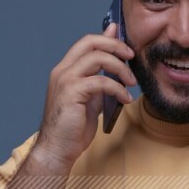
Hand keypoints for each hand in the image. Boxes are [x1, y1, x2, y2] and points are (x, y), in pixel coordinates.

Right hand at [33, 23, 135, 171]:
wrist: (57, 149)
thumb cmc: (72, 128)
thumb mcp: (90, 99)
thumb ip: (100, 80)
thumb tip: (113, 67)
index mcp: (65, 70)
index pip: (87, 42)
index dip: (107, 38)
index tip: (126, 47)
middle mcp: (63, 71)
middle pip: (91, 42)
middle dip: (115, 45)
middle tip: (132, 56)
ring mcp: (65, 80)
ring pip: (98, 58)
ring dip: (120, 68)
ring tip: (131, 82)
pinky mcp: (72, 93)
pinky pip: (101, 81)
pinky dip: (118, 88)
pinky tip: (125, 99)